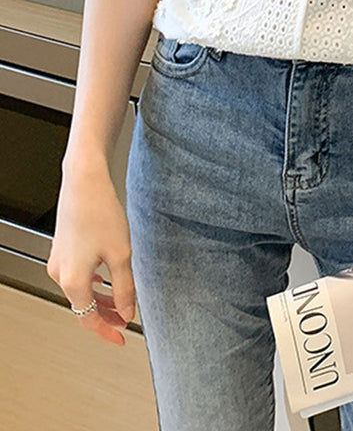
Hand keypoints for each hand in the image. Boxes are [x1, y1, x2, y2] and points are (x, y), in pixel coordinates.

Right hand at [47, 161, 136, 345]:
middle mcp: (60, 273)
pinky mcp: (62, 249)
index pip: (89, 319)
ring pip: (79, 291)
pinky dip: (92, 283)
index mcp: (73, 280)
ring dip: (99, 299)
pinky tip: (105, 277)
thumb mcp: (121, 254)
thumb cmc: (100, 213)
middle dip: (105, 315)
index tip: (121, 338)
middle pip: (82, 307)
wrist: (85, 182)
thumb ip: (124, 288)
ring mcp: (58, 261)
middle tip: (125, 319)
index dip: (106, 331)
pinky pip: (76, 276)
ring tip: (120, 299)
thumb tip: (127, 312)